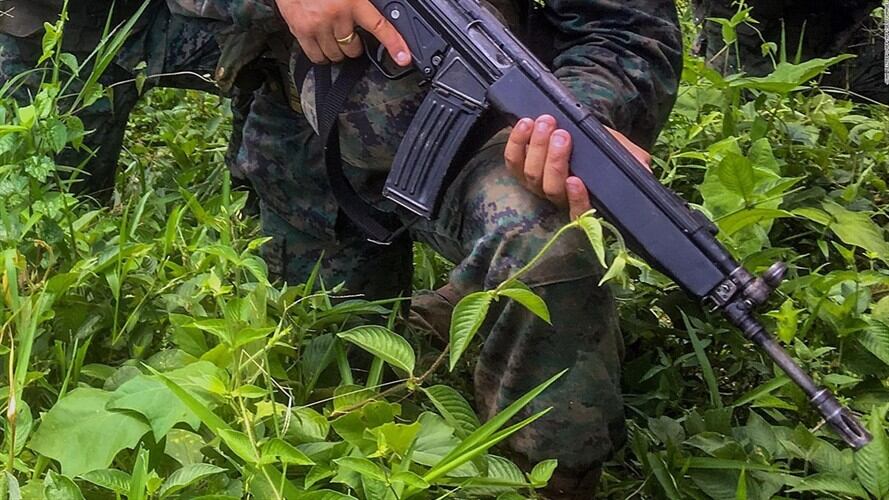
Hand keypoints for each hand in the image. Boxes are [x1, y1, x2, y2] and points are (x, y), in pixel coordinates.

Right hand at [276, 0, 411, 65]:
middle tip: (349, 32)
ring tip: (334, 36)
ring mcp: (317, 25)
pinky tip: (322, 42)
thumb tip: (371, 12)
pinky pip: (316, 56)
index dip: (394, 44)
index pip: (379, 26)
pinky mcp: (300, 30)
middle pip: (353, 48)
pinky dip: (322, 54)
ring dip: (338, 49)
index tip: (404, 58)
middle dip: (354, 44)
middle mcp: (335, 14)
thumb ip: (362, 3)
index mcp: (352, 0)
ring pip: (336, 55)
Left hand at [504, 115, 651, 219]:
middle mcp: (558, 196)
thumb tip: (642, 171)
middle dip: (555, 159)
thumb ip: (634, 164)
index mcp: (584, 199)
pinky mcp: (520, 168)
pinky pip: (512, 160)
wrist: (584, 131)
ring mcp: (537, 183)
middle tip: (563, 134)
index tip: (576, 180)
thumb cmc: (606, 148)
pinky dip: (517, 142)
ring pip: (531, 173)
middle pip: (551, 187)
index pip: (578, 212)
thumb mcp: (626, 154)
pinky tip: (525, 125)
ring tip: (547, 123)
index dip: (576, 200)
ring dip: (537, 146)